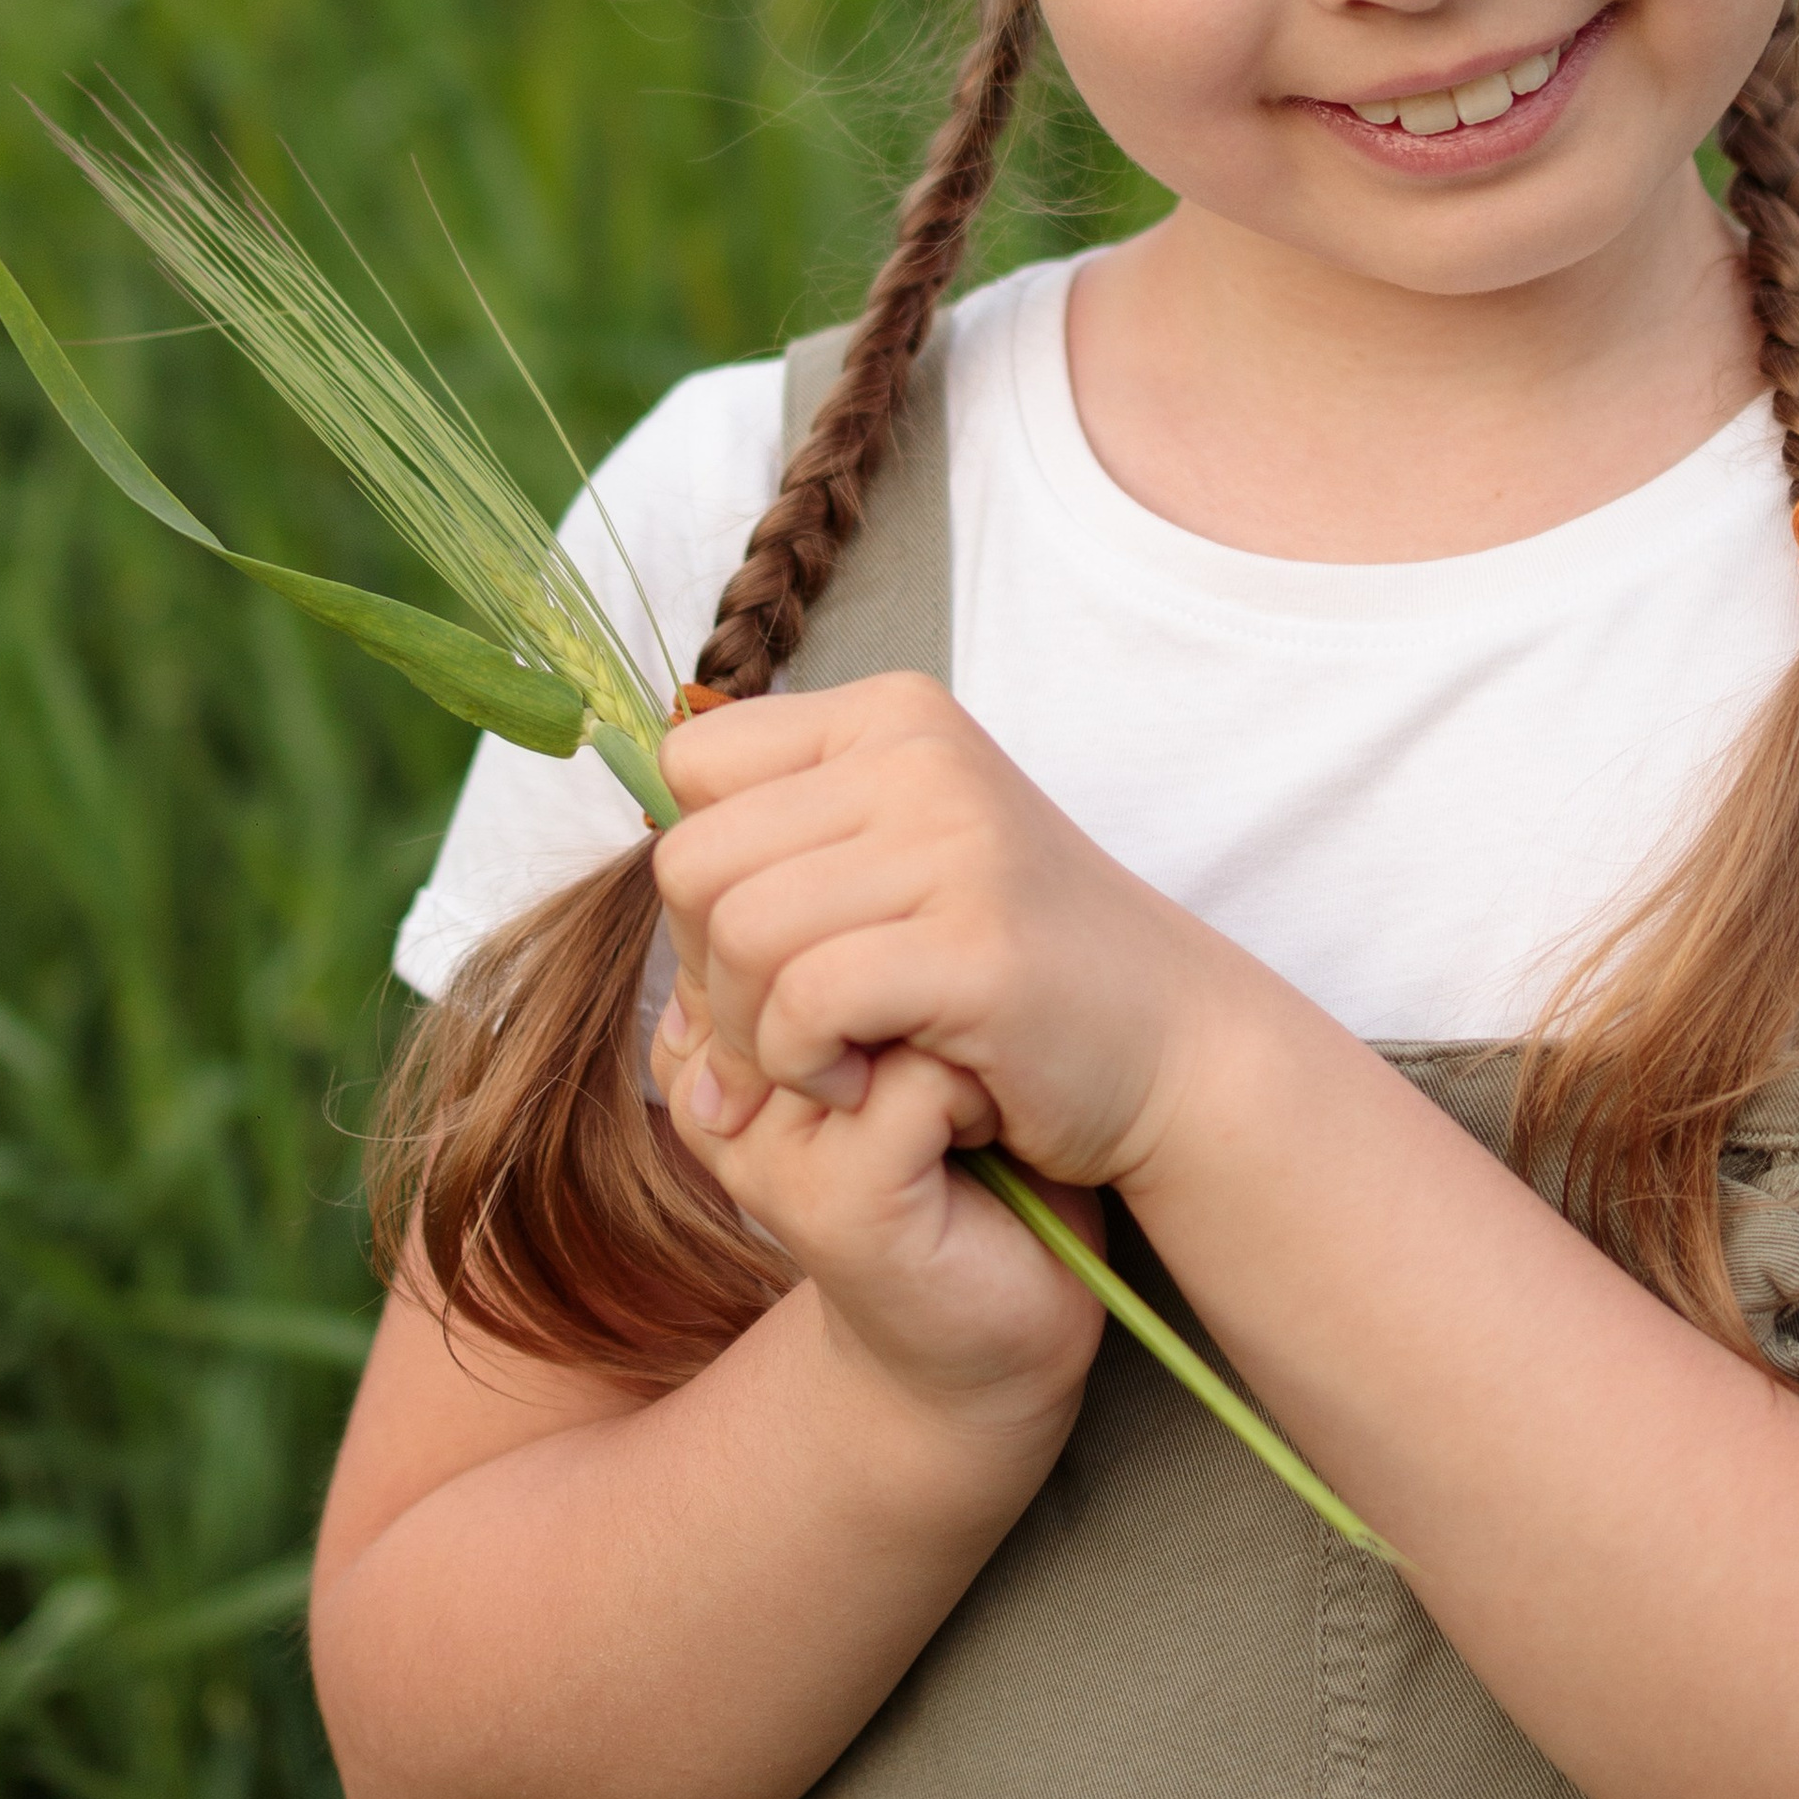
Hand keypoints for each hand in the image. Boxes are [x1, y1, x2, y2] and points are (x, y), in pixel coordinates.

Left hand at [649, 670, 1217, 1422]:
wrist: (1164, 1042)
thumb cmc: (1002, 965)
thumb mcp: (893, 857)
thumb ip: (783, 835)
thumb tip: (634, 830)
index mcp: (890, 715)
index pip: (692, 766)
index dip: (697, 874)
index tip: (761, 949)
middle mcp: (919, 753)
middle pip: (694, 860)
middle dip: (707, 975)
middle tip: (780, 1035)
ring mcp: (956, 840)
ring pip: (738, 934)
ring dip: (754, 1036)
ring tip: (825, 1063)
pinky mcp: (977, 943)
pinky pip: (804, 1001)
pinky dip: (803, 1067)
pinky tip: (858, 1084)